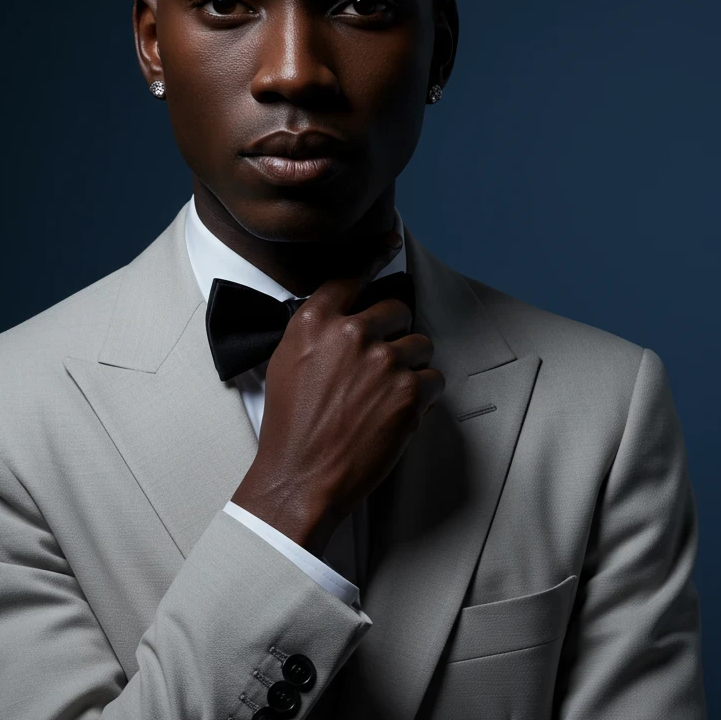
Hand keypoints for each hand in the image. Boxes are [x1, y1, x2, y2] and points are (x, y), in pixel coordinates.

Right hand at [231, 233, 444, 556]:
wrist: (301, 476)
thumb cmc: (291, 425)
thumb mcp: (286, 360)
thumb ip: (317, 328)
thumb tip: (347, 313)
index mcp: (315, 321)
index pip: (352, 274)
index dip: (374, 256)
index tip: (389, 243)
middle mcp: (351, 333)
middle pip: (397, 308)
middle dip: (394, 332)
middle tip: (381, 362)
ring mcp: (384, 362)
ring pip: (420, 344)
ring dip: (410, 366)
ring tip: (386, 394)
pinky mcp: (410, 393)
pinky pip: (434, 379)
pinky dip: (422, 396)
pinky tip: (397, 412)